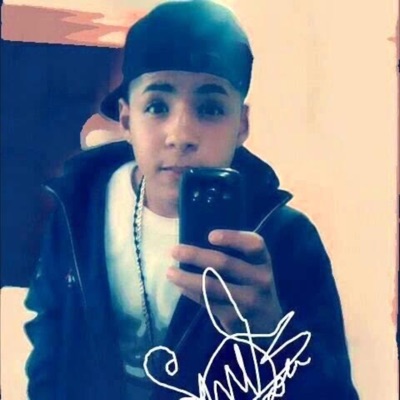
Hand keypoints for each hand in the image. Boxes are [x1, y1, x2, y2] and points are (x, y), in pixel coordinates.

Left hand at [167, 230, 282, 333]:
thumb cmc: (253, 286)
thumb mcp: (254, 268)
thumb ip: (236, 255)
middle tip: (174, 250)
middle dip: (196, 255)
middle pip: (225, 264)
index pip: (254, 245)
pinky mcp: (235, 318)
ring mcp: (248, 301)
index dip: (233, 238)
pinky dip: (191, 292)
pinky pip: (207, 302)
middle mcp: (260, 280)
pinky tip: (181, 286)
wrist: (268, 326)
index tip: (210, 236)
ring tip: (169, 272)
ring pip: (211, 286)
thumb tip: (196, 239)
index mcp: (263, 262)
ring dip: (186, 277)